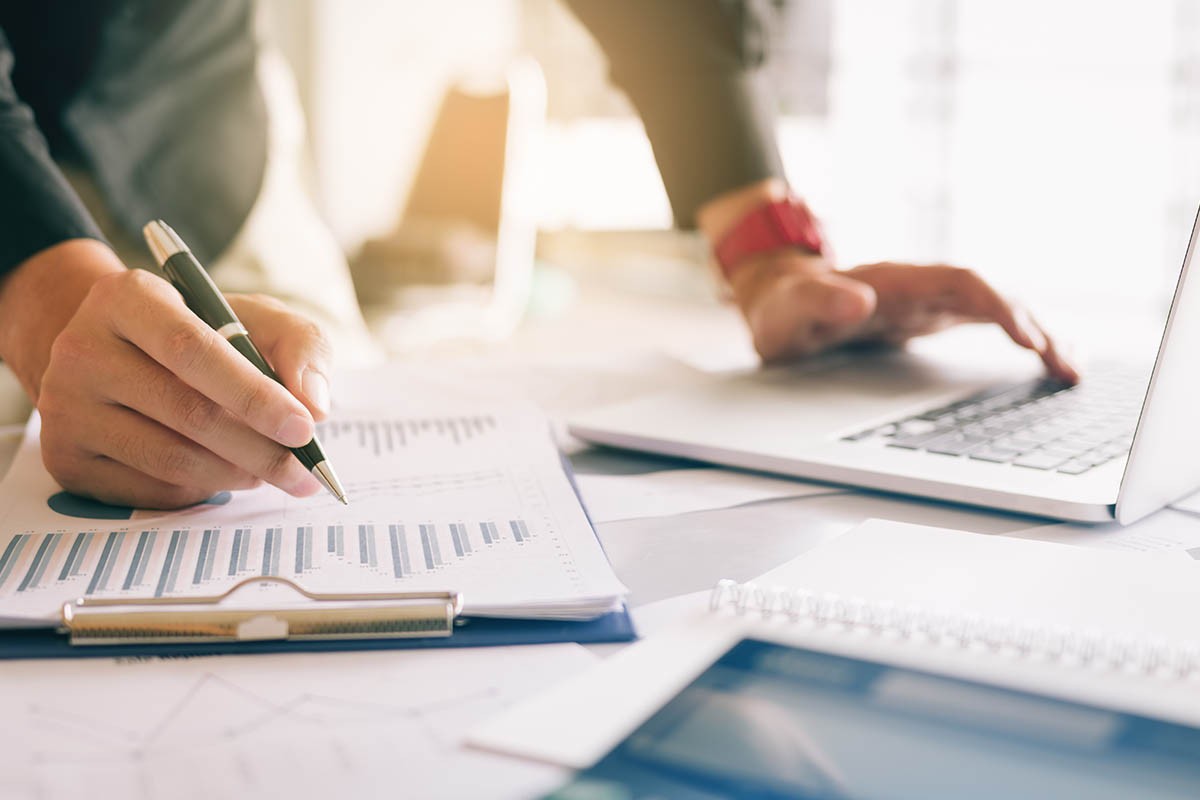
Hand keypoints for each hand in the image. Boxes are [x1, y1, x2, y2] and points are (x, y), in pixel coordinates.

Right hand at [0, 240, 333, 507]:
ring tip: (272, 471)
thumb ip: (299, 346)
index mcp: (128, 298)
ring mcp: (65, 407)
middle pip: (186, 412)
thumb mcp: (254, 318)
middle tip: (305, 470)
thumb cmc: (201, 335)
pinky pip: (151, 489)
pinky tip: (225, 474)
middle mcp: (82, 349)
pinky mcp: (66, 459)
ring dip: (237, 474)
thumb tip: (316, 405)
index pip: (193, 350)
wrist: (116, 354)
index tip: (305, 428)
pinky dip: (202, 489)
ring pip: (170, 459)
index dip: (254, 395)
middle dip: (260, 449)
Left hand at [728, 251, 1077, 382]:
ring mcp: (927, 302)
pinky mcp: (929, 318)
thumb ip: (816, 304)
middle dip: (1033, 326)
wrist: (778, 304)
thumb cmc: (781, 310)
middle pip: (991, 295)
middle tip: (1065, 369)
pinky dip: (1018, 339)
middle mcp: (918, 287)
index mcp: (892, 282)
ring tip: (1070, 371)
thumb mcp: (787, 312)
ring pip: (995, 308)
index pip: (960, 282)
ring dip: (1035, 334)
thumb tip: (857, 300)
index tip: (1026, 337)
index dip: (997, 305)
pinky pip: (985, 322)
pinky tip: (1044, 362)